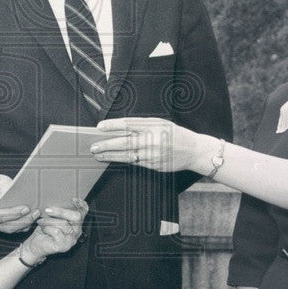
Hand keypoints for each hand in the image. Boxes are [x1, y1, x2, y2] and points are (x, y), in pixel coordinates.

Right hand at [0, 174, 38, 233]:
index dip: (13, 214)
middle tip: (35, 213)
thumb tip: (17, 196)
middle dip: (23, 220)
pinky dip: (23, 226)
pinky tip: (31, 219)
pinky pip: (12, 229)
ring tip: (35, 215)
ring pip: (10, 229)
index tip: (26, 209)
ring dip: (25, 224)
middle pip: (6, 225)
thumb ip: (5, 190)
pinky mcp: (0, 226)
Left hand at [22, 199, 87, 260]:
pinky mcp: (64, 246)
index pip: (84, 212)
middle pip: (77, 216)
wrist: (36, 244)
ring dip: (49, 221)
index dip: (81, 205)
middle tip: (47, 210)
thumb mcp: (52, 216)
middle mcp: (77, 231)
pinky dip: (47, 228)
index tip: (73, 199)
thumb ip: (59, 209)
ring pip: (63, 223)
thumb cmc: (44, 229)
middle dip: (61, 211)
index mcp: (76, 223)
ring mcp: (71, 239)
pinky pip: (56, 231)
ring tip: (41, 221)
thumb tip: (62, 200)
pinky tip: (43, 229)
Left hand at [90, 117, 212, 172]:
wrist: (194, 151)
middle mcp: (152, 140)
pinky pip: (135, 163)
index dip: (113, 125)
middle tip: (93, 146)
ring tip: (98, 155)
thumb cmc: (175, 134)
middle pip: (125, 142)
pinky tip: (113, 160)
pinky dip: (122, 161)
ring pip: (127, 155)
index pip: (129, 124)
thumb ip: (142, 124)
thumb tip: (120, 127)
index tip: (100, 127)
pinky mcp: (153, 165)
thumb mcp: (160, 123)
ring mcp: (153, 154)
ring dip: (111, 156)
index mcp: (154, 126)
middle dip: (107, 145)